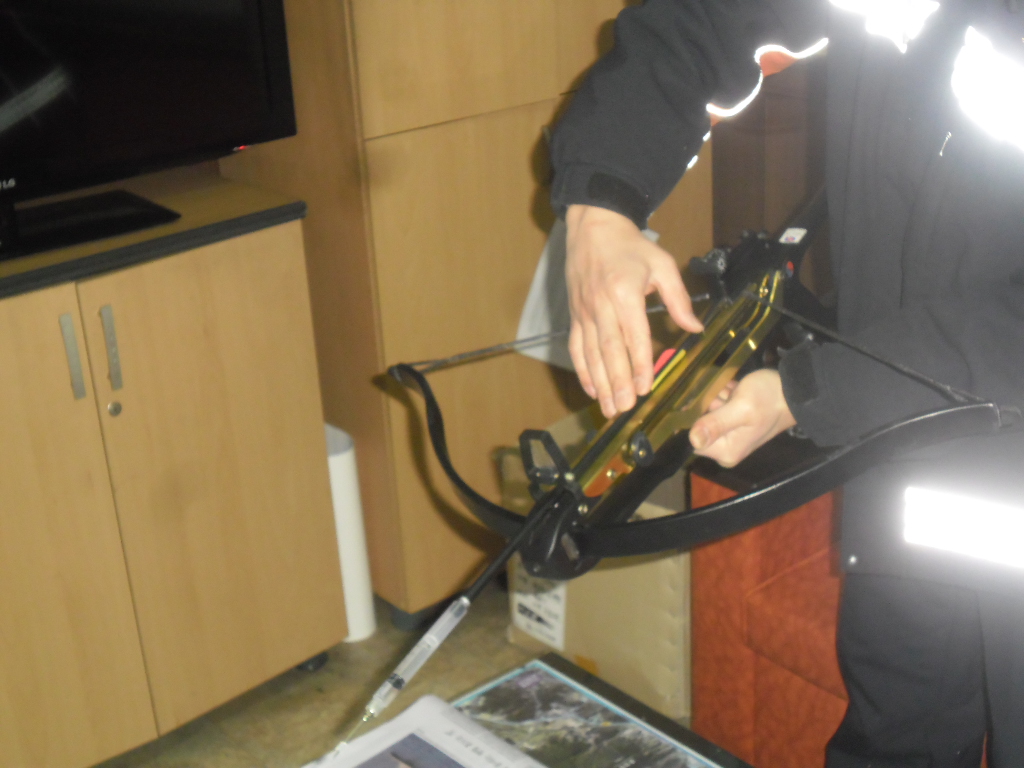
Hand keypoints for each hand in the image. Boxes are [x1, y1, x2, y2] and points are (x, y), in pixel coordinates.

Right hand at [565, 204, 703, 417]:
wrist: (593, 227)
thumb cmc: (630, 246)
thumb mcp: (662, 265)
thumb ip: (678, 298)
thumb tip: (694, 328)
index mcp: (625, 294)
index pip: (633, 336)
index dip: (639, 364)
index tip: (645, 388)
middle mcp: (601, 306)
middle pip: (609, 351)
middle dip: (617, 382)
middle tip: (625, 408)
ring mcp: (584, 312)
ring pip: (592, 355)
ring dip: (601, 384)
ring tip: (610, 408)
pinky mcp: (575, 315)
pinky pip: (577, 348)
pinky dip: (583, 371)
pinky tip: (592, 389)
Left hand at [689, 369, 796, 467]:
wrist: (796, 390)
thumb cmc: (769, 399)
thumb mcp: (742, 408)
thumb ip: (717, 424)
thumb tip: (693, 440)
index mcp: (726, 451)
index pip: (692, 440)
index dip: (692, 420)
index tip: (699, 402)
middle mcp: (726, 447)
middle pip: (700, 426)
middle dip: (706, 407)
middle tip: (722, 394)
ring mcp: (731, 434)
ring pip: (708, 413)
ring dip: (715, 398)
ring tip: (731, 390)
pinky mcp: (735, 421)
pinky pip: (719, 408)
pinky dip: (722, 395)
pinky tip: (733, 388)